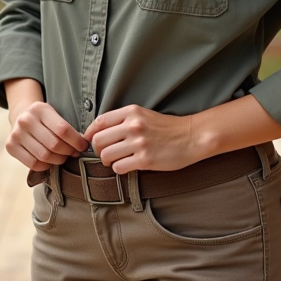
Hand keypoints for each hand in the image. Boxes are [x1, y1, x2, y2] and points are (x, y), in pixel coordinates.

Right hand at [5, 98, 88, 171]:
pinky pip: (33, 163)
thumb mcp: (54, 115)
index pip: (63, 130)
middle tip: (74, 153)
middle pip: (54, 145)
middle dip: (69, 152)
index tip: (83, 146)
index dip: (76, 141)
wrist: (20, 117)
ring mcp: (16, 134)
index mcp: (39, 108)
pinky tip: (49, 160)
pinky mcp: (10, 146)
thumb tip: (83, 146)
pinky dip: (45, 166)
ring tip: (63, 157)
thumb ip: (66, 128)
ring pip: (45, 156)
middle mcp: (25, 120)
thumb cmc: (44, 119)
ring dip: (58, 160)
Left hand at [83, 105, 200, 173]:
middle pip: (98, 140)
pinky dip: (119, 168)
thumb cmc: (167, 128)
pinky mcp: (145, 159)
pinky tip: (127, 166)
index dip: (89, 133)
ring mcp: (139, 143)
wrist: (192, 137)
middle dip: (97, 150)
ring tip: (116, 160)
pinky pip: (119, 167)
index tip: (89, 140)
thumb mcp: (144, 115)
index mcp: (131, 112)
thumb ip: (123, 120)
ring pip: (106, 155)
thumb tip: (99, 131)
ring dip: (107, 161)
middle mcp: (133, 125)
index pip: (99, 122)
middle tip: (104, 154)